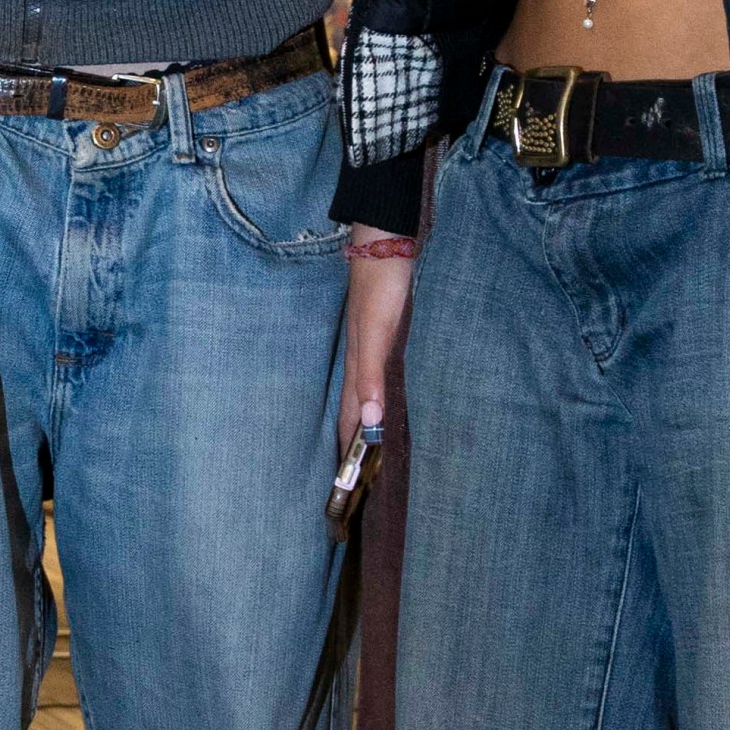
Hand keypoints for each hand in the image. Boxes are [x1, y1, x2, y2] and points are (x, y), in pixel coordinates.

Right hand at [340, 246, 412, 461]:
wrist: (384, 248)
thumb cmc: (380, 291)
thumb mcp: (377, 336)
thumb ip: (372, 377)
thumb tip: (372, 425)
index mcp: (356, 366)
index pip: (349, 418)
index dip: (347, 447)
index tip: (345, 481)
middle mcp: (359, 361)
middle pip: (354, 410)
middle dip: (352, 441)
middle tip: (355, 473)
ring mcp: (368, 349)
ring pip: (363, 396)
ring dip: (363, 422)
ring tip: (365, 446)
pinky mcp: (380, 338)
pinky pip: (373, 379)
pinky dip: (373, 398)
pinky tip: (378, 398)